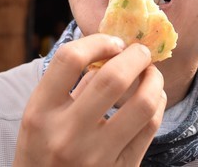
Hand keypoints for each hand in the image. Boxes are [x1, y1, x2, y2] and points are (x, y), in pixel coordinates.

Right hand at [13, 34, 165, 166]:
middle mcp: (66, 135)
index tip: (113, 43)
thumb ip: (71, 85)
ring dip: (153, 79)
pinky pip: (151, 128)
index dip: (98, 41)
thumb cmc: (42, 153)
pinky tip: (154, 97)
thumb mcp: (41, 119)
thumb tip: (110, 50)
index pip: (70, 59)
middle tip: (141, 51)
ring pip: (143, 104)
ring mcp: (96, 157)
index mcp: (40, 113)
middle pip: (113, 78)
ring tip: (150, 73)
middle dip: (136, 55)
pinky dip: (158, 103)